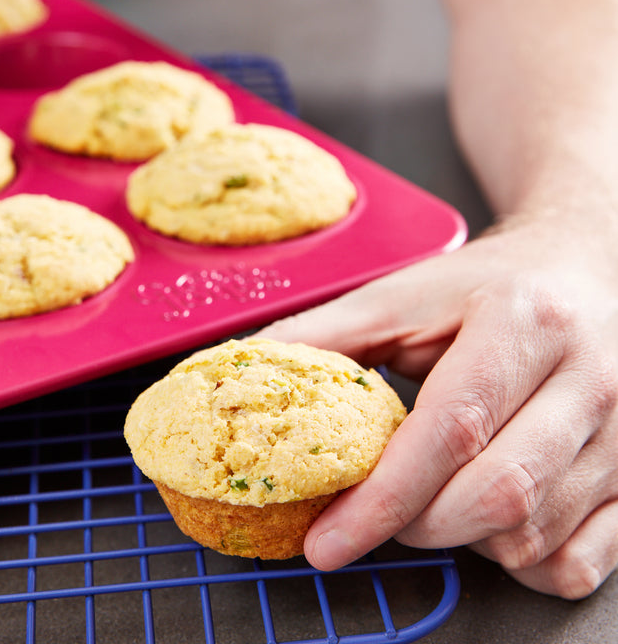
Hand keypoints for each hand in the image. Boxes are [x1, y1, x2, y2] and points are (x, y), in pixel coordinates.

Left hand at [258, 215, 617, 598]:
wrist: (581, 265)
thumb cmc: (486, 284)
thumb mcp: (403, 294)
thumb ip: (324, 334)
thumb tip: (246, 372)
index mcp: (524, 323)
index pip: (451, 429)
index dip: (381, 497)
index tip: (325, 540)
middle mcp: (590, 379)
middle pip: (495, 494)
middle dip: (415, 524)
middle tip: (376, 509)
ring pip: (533, 537)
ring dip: (463, 539)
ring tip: (437, 495)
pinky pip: (580, 565)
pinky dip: (520, 562)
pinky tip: (490, 517)